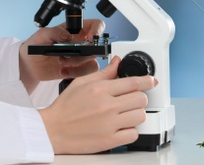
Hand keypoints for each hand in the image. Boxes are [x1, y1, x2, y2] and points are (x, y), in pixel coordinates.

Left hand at [20, 19, 104, 92]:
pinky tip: (62, 71)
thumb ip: (54, 31)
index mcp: (76, 30)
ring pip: (93, 60)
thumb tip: (68, 35)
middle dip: (84, 52)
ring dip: (79, 63)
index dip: (98, 30)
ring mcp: (80, 57)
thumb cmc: (36, 45)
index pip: (96, 25)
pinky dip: (76, 73)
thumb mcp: (41, 34)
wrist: (29, 64)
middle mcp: (81, 43)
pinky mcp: (77, 70)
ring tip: (62, 63)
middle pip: (96, 46)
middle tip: (68, 54)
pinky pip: (86, 73)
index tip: (91, 38)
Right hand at [40, 56, 156, 153]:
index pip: (133, 82)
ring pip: (140, 116)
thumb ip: (104, 73)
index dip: (147, 80)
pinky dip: (130, 131)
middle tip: (129, 101)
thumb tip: (118, 62)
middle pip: (141, 99)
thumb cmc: (65, 108)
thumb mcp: (81, 83)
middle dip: (138, 98)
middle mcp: (107, 106)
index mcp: (100, 90)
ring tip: (124, 115)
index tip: (152, 81)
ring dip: (135, 114)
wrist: (51, 130)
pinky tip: (121, 127)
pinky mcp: (109, 141)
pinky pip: (133, 134)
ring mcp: (109, 124)